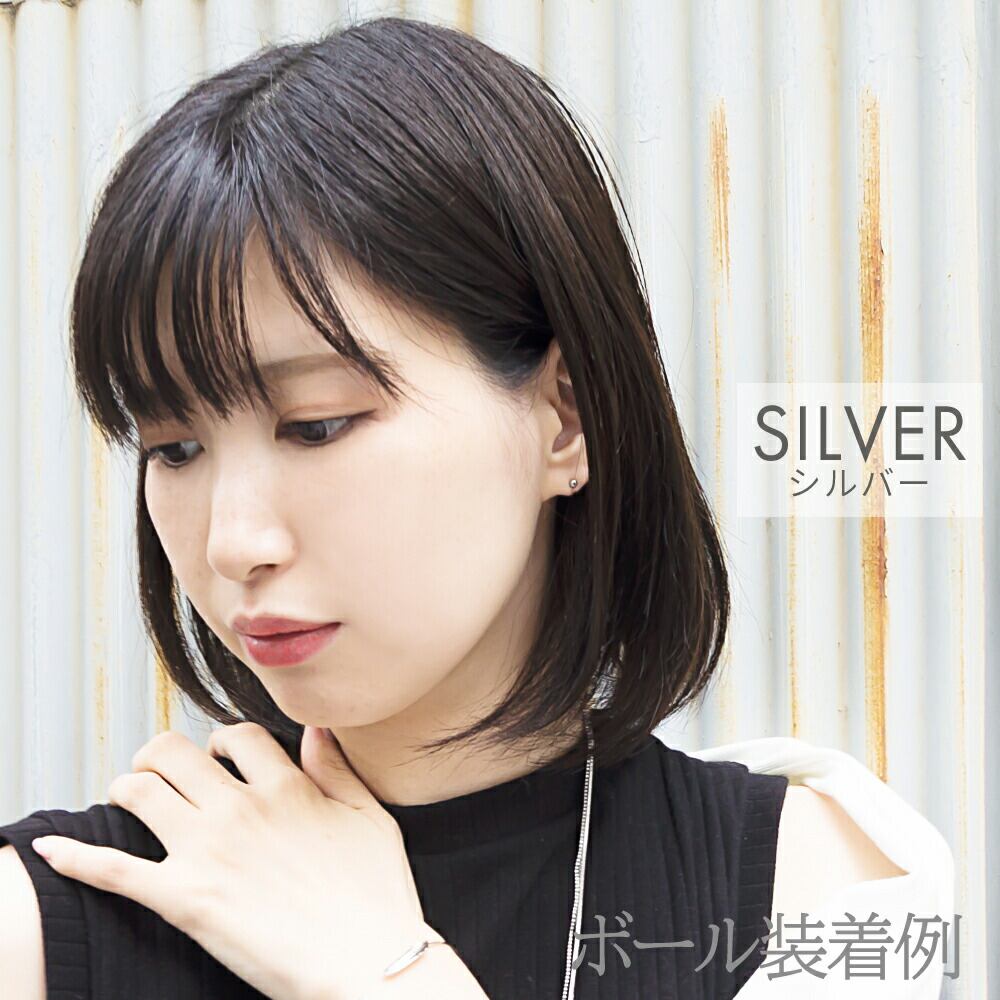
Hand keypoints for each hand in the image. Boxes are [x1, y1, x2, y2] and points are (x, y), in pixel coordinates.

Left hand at [30, 722, 435, 999]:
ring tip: (126, 796)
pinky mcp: (184, 900)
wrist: (364, 962)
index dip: (223, 741)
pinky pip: (114, 870)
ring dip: (126, 788)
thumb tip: (314, 732)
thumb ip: (337, 770)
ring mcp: (208, 852)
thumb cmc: (375, 896)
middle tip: (159, 769)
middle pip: (174, 752)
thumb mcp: (369, 818)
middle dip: (160, 753)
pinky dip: (76, 857)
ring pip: (141, 792)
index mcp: (286, 788)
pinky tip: (53, 849)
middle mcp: (240, 808)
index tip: (219, 757)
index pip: (237, 736)